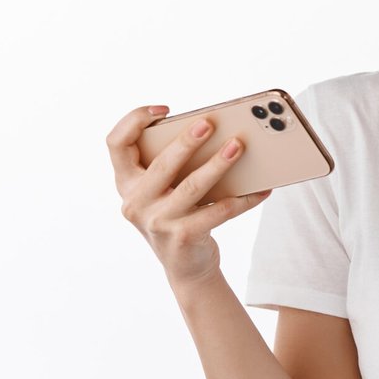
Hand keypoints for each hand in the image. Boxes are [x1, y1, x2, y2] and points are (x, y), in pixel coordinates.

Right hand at [107, 105, 272, 287]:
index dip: (134, 120)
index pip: (116, 143)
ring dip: (218, 165)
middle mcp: (135, 202)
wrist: (186, 267)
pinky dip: (244, 199)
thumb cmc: (178, 215)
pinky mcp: (184, 237)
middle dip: (187, 142)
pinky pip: (219, 212)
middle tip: (209, 124)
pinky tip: (262, 188)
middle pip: (161, 164)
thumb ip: (170, 164)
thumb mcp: (163, 190)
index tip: (163, 110)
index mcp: (126, 183)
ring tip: (238, 146)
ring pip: (192, 187)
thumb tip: (212, 131)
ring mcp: (158, 222)